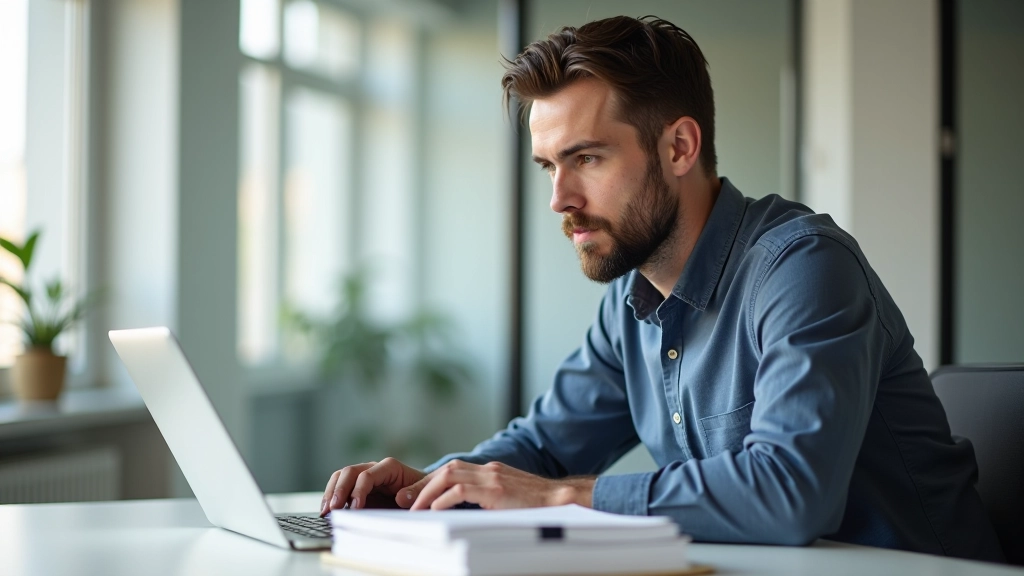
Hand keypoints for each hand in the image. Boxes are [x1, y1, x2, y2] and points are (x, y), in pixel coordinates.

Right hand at [320, 457, 426, 515]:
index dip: (358, 491)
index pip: (367, 475)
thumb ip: (414, 493)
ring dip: (331, 492)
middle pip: (350, 472)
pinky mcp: (357, 486)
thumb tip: (400, 498)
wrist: (421, 493)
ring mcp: (363, 475)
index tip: (355, 508)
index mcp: (390, 467)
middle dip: (340, 490)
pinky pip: (340, 485)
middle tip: (333, 508)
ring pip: (341, 476)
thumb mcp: (423, 493)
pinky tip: (326, 510)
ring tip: (325, 510)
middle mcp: (374, 467)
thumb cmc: (422, 493)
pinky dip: (331, 495)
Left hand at [404, 460, 595, 510]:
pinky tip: (435, 509)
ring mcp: (492, 478)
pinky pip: (462, 490)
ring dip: (427, 491)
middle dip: (422, 484)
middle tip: (404, 500)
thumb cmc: (536, 506)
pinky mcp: (496, 489)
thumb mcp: (507, 498)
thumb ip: (486, 499)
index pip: (452, 470)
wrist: (561, 501)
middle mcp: (488, 470)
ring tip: (414, 507)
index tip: (413, 495)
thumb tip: (462, 512)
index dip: (430, 481)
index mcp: (490, 471)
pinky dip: (444, 499)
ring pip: (449, 475)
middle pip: (447, 469)